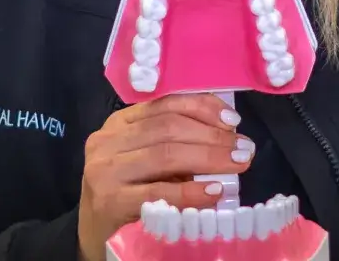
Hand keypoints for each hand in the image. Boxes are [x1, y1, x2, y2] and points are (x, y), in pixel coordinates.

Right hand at [76, 93, 253, 257]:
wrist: (95, 234)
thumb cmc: (127, 193)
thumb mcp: (146, 161)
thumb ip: (175, 145)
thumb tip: (227, 138)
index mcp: (119, 124)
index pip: (164, 104)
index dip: (202, 108)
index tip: (233, 120)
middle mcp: (108, 141)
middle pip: (168, 127)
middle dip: (212, 135)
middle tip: (244, 148)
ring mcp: (105, 170)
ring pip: (165, 154)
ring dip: (208, 157)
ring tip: (237, 164)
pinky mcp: (109, 201)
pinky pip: (158, 191)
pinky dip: (190, 191)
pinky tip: (214, 191)